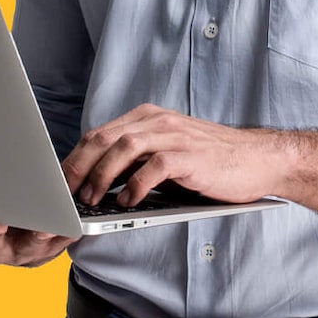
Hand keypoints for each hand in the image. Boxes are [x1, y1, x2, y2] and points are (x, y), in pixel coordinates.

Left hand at [60, 104, 292, 207]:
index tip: (58, 181)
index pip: (99, 133)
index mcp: (147, 117)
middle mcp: (157, 121)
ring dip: (101, 175)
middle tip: (63, 192)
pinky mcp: (190, 155)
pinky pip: (154, 166)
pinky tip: (127, 200)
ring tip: (91, 198)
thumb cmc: (211, 161)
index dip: (74, 157)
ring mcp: (174, 136)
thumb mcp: (167, 153)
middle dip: (78, 166)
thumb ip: (136, 159)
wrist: (259, 159)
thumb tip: (97, 181)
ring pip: (123, 147)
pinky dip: (135, 184)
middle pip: (104, 137)